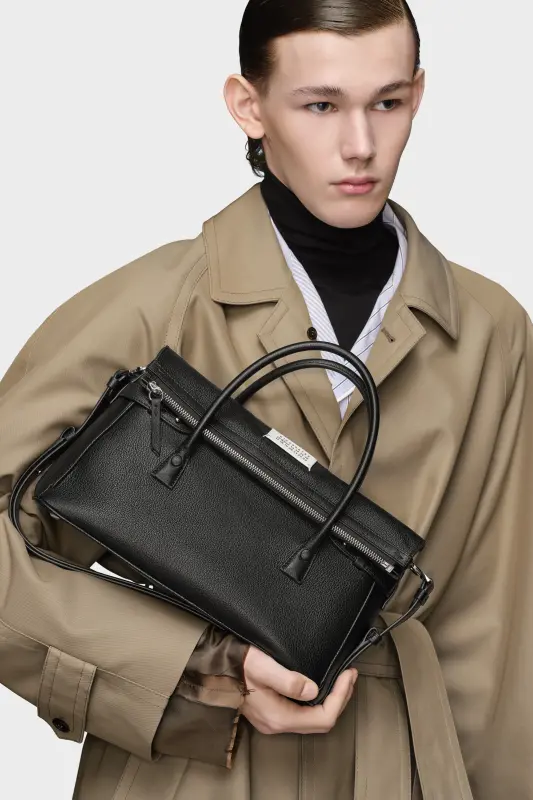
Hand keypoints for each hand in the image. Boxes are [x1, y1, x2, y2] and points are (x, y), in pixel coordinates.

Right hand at [241, 645, 356, 734]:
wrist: (212, 670)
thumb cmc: (236, 667)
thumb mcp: (262, 667)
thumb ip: (288, 679)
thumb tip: (314, 689)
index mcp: (279, 716)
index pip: (323, 717)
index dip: (341, 697)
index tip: (348, 674)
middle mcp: (278, 723)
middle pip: (321, 720)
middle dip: (341, 698)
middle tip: (350, 675)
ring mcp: (274, 719)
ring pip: (313, 717)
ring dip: (331, 698)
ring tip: (341, 678)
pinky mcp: (271, 710)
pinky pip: (303, 712)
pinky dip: (318, 698)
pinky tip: (320, 684)